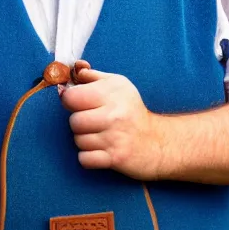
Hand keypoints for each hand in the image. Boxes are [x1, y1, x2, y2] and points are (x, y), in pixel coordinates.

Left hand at [61, 63, 160, 179]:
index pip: (71, 97)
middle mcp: (114, 114)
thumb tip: (73, 70)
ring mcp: (115, 138)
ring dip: (85, 141)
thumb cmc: (132, 112)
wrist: (158, 142)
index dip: (70, 101)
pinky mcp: (115, 158)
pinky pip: (84, 159)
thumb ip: (92, 76)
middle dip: (79, 124)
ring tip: (100, 137)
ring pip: (78, 141)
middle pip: (74, 122)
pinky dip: (88, 158)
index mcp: (112, 93)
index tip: (79, 104)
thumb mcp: (118, 85)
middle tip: (93, 123)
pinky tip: (100, 151)